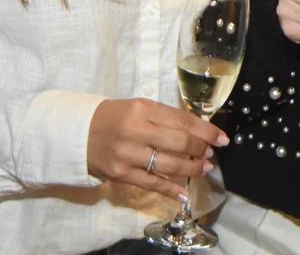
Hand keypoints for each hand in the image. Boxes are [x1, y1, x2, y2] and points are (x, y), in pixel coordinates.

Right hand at [86, 98, 227, 201]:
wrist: (78, 132)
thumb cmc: (114, 117)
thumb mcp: (139, 107)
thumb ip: (166, 117)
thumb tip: (198, 130)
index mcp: (143, 109)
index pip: (183, 121)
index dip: (206, 131)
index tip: (222, 138)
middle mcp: (136, 130)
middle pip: (179, 142)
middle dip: (202, 149)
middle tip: (212, 152)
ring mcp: (127, 154)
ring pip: (168, 164)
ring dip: (192, 168)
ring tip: (204, 168)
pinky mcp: (120, 174)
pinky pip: (151, 183)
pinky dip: (170, 189)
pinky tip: (184, 193)